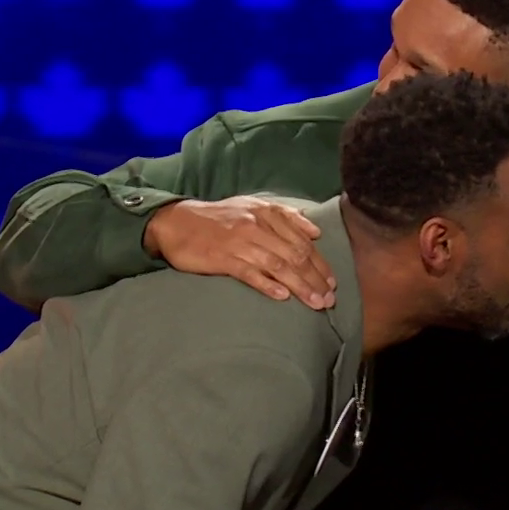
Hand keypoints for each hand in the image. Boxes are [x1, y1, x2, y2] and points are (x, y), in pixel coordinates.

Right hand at [143, 197, 336, 308]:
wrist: (176, 222)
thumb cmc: (218, 217)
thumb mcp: (252, 207)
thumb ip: (285, 216)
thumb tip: (314, 231)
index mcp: (266, 213)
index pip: (302, 240)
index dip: (320, 262)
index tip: (332, 281)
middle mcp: (256, 227)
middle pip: (295, 255)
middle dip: (316, 278)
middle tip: (330, 298)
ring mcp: (240, 243)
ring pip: (278, 266)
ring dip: (300, 287)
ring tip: (316, 303)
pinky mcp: (223, 259)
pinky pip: (250, 274)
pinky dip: (268, 286)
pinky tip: (283, 297)